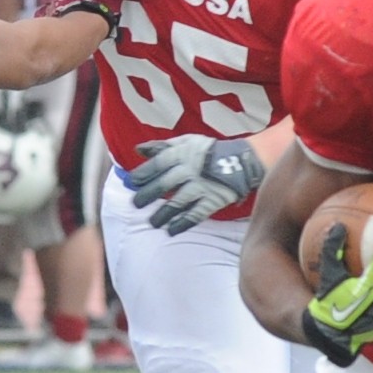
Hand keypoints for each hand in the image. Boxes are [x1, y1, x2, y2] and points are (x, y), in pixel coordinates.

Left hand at [129, 135, 265, 233]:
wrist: (240, 161)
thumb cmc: (207, 151)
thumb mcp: (185, 142)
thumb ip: (161, 146)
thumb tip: (138, 150)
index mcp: (182, 155)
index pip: (158, 164)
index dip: (143, 173)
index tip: (132, 182)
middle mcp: (190, 171)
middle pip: (164, 184)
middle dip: (148, 195)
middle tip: (136, 204)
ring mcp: (201, 187)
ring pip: (178, 202)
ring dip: (163, 214)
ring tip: (153, 222)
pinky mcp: (212, 201)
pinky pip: (196, 214)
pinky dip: (183, 223)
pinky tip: (171, 230)